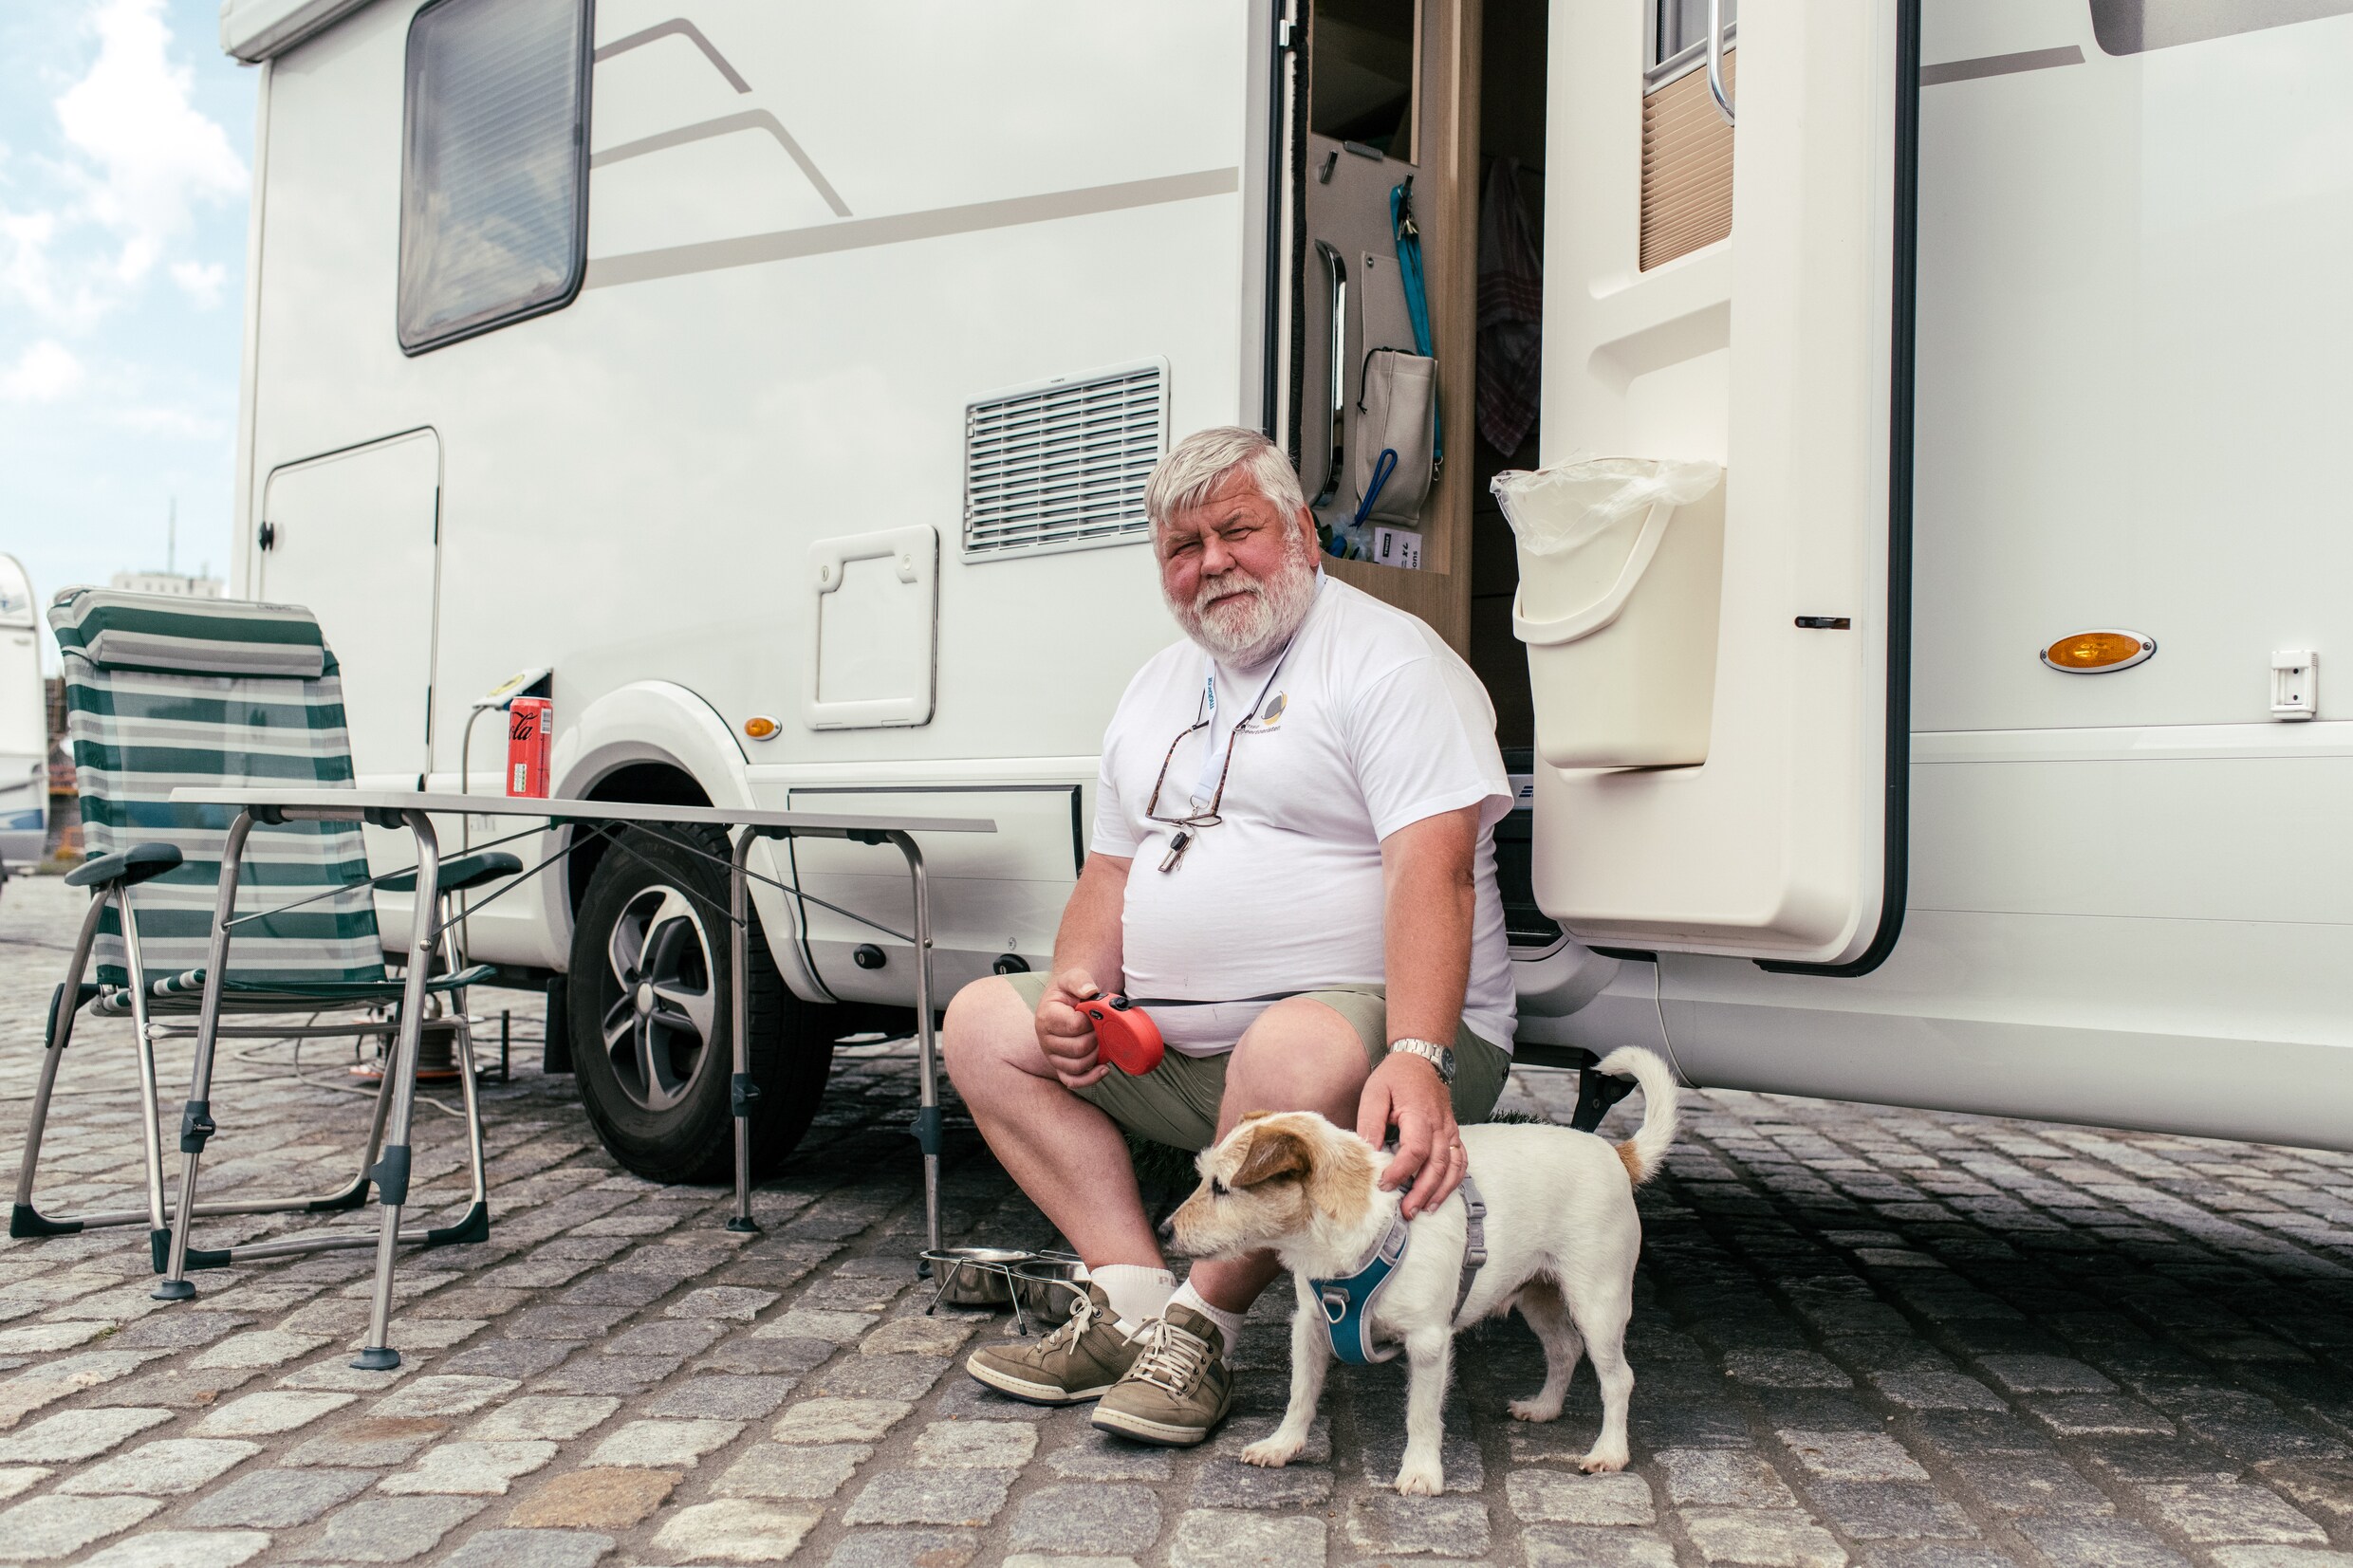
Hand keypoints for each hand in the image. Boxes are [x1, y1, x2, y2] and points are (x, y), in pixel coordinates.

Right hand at [1035, 968, 1110, 1089]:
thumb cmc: (1069, 992)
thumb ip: (1080, 981)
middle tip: (1101, 1027)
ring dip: (1096, 1055)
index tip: (1095, 1013)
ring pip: (1078, 1065)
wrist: (1066, 1001)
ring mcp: (1052, 1055)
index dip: (1092, 1020)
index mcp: (1046, 1016)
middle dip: (1096, 1037)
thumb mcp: (1073, 977)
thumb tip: (1089, 992)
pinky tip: (1103, 1068)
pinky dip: (1090, 1078)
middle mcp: (1045, 1039)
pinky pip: (1073, 1081)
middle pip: (1078, 1048)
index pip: (1075, 1025)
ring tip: (1100, 1041)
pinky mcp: (1060, 1066)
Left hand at [1356, 1050, 1462, 1218]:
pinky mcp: (1453, 1133)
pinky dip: (1454, 1180)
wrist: (1420, 1058)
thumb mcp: (1375, 1093)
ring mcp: (1450, 1130)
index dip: (1400, 1171)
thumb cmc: (1395, 1076)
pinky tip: (1441, 1194)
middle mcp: (1440, 1125)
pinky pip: (1461, 1160)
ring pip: (1453, 1166)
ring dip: (1441, 1191)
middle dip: (1422, 1191)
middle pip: (1437, 1165)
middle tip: (1407, 1211)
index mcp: (1419, 1115)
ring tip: (1425, 1209)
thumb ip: (1371, 1123)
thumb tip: (1368, 1152)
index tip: (1384, 1184)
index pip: (1415, 1151)